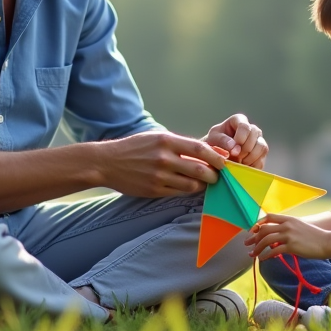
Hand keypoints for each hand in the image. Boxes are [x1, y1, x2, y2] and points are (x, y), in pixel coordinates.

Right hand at [97, 131, 224, 197]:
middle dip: (213, 175)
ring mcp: (158, 176)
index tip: (224, 162)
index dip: (216, 157)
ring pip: (191, 185)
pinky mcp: (154, 190)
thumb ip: (178, 144)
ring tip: (204, 183)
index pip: (199, 149)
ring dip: (202, 185)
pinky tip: (189, 187)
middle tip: (218, 176)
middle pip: (200, 170)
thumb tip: (205, 152)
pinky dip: (187, 191)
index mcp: (166, 141)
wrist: (107, 162)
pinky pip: (178, 192)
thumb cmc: (134, 148)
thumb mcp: (156, 138)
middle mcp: (163, 158)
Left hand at [202, 113, 267, 167]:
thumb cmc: (214, 143)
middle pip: (255, 135)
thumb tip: (233, 146)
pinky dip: (253, 165)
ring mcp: (258, 141)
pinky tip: (243, 167)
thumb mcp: (213, 139)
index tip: (234, 151)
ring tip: (239, 163)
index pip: (244, 126)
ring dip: (251, 157)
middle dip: (245, 149)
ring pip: (262, 146)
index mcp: (238, 121)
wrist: (217, 155)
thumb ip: (222, 140)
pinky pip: (262, 159)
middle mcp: (251, 129)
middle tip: (235, 158)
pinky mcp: (261, 154)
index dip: (241, 138)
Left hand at [244, 214, 329, 261]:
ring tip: (253, 254)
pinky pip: (274, 251)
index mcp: (289, 219)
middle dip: (253, 237)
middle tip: (247, 244)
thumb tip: (275, 238)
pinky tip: (263, 259)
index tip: (252, 231)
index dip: (257, 224)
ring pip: (266, 240)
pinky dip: (266, 255)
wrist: (327, 242)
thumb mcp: (300, 227)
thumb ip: (287, 229)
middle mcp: (287, 225)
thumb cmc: (314, 236)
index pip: (268, 217)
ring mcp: (289, 235)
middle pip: (264, 229)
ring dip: (257, 248)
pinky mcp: (292, 246)